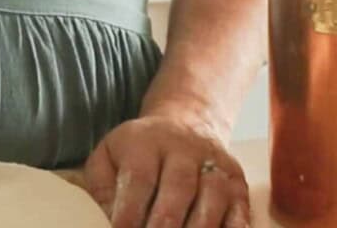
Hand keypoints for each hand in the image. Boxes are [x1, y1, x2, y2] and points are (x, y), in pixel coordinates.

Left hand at [85, 116, 249, 227]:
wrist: (185, 123)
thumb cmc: (139, 150)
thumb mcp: (109, 155)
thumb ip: (101, 186)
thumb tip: (106, 218)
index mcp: (146, 141)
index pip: (139, 178)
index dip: (130, 213)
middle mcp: (183, 148)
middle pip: (178, 188)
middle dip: (165, 226)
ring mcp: (214, 164)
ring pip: (212, 199)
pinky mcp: (237, 182)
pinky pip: (239, 213)